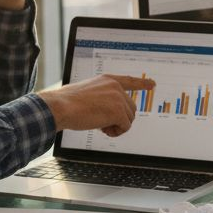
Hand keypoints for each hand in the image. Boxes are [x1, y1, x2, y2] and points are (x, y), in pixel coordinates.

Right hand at [37, 74, 154, 136]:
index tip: (153, 84)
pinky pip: (126, 127)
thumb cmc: (67, 102)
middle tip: (101, 122)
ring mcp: (118, 98)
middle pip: (130, 108)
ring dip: (116, 126)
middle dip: (119, 118)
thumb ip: (102, 96)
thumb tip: (112, 111)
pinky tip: (103, 129)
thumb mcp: (87, 93)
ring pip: (129, 118)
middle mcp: (116, 87)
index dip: (142, 84)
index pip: (129, 81)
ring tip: (100, 125)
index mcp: (108, 80)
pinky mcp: (118, 112)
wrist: (60, 107)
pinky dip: (116, 132)